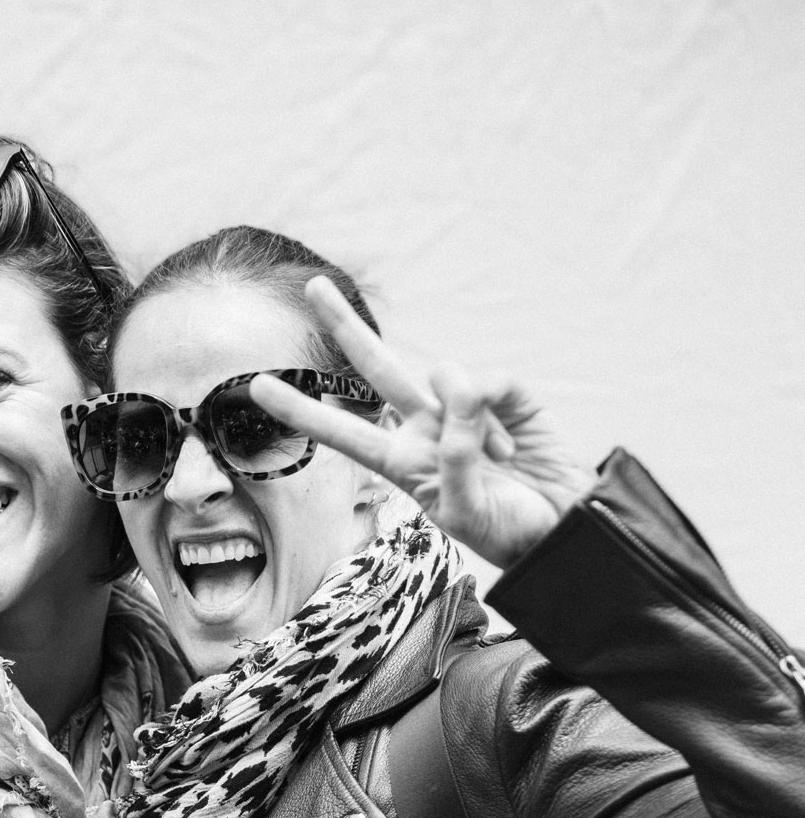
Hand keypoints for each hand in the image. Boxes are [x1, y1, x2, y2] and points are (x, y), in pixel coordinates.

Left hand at [249, 276, 598, 569]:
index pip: (343, 434)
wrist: (560, 527)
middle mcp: (425, 429)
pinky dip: (501, 416)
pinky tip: (513, 447)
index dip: (302, 412)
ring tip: (497, 462)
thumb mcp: (466, 510)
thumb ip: (456, 456)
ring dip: (472, 421)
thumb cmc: (506, 531)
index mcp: (402, 464)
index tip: (256, 389)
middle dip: (344, 327)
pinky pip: (490, 382)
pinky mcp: (505, 396)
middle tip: (312, 286)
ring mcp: (463, 409)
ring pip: (445, 375)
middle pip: (377, 369)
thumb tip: (463, 392)